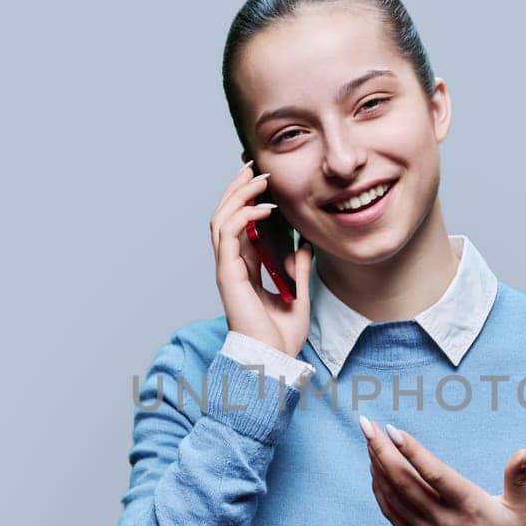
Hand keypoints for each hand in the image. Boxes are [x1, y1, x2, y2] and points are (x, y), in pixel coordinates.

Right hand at [210, 161, 312, 358]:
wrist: (274, 358)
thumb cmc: (282, 336)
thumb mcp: (298, 296)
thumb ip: (299, 271)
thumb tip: (304, 249)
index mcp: (245, 269)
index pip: (240, 225)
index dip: (247, 200)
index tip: (263, 181)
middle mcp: (232, 265)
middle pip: (226, 215)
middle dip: (238, 188)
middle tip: (253, 167)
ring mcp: (227, 268)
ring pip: (222, 219)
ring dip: (238, 195)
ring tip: (258, 179)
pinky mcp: (228, 273)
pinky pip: (228, 235)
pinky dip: (243, 217)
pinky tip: (262, 209)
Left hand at [359, 415, 525, 525]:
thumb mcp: (524, 507)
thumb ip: (519, 476)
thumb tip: (525, 449)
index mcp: (469, 505)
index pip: (435, 475)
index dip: (412, 452)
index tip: (392, 430)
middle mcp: (443, 519)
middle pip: (404, 482)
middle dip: (382, 451)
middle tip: (367, 425)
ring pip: (394, 496)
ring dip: (378, 467)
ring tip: (368, 440)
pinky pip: (392, 514)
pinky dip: (379, 491)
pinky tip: (374, 470)